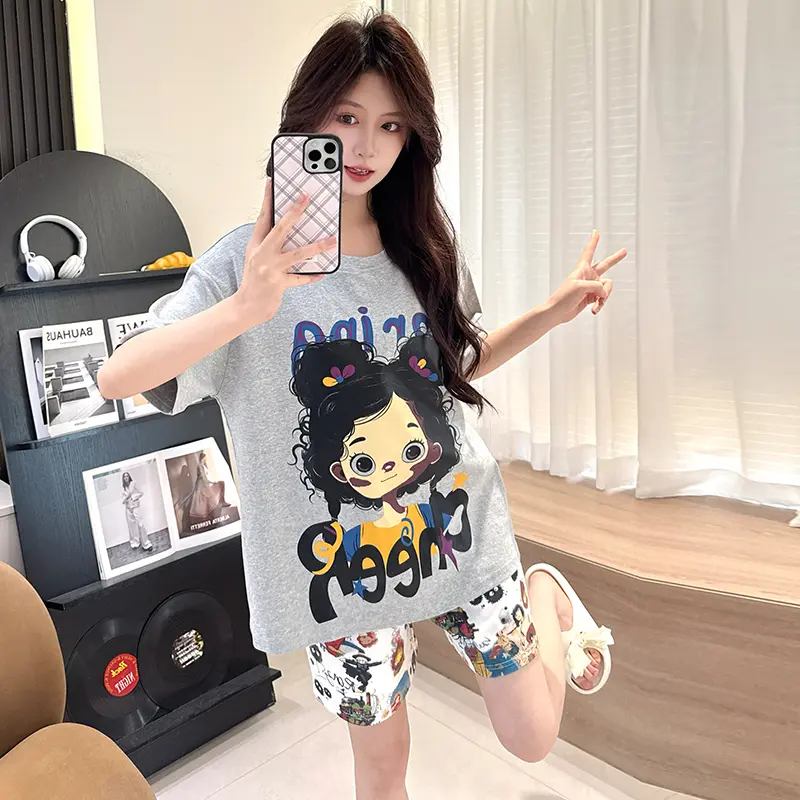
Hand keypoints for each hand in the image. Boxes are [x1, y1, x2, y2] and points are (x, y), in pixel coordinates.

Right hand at [234, 179, 336, 325]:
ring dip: (317, 247)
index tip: (271, 182)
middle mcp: (262, 253)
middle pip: (280, 229)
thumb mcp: (256, 258)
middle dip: (294, 213)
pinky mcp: (278, 283)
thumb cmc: (254, 281)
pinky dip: (312, 276)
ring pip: (297, 253)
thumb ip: (269, 245)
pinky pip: (300, 278)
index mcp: (256, 244)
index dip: (267, 200)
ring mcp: (270, 268)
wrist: (246, 306)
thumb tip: (289, 231)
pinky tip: (322, 273)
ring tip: (332, 241)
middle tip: (306, 199)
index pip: (262, 218)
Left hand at [545, 231, 626, 325]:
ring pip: (607, 287)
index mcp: (582, 269)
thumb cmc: (563, 297)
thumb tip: (604, 293)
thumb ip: (597, 286)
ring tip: (597, 303)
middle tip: (624, 251)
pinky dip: (600, 304)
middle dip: (615, 259)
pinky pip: (602, 299)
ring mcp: (590, 287)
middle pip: (605, 265)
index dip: (593, 242)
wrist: (557, 312)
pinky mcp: (591, 298)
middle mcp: (588, 276)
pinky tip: (594, 310)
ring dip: (604, 296)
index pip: (589, 252)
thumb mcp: (581, 287)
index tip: (595, 232)